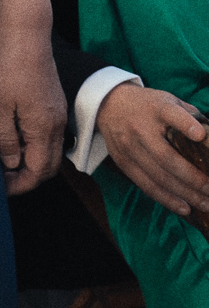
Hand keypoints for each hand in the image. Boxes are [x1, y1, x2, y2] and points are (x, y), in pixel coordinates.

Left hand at [0, 16, 65, 195]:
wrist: (26, 33)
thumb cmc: (8, 67)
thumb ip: (5, 139)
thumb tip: (10, 165)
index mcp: (44, 128)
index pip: (38, 172)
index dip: (19, 185)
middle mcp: (57, 124)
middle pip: (49, 166)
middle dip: (27, 177)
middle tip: (1, 177)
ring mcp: (59, 112)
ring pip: (50, 150)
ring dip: (31, 160)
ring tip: (4, 157)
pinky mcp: (55, 101)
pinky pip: (49, 134)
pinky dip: (34, 144)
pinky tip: (14, 136)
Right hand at [96, 85, 208, 218]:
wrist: (108, 105)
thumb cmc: (147, 105)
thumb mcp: (168, 100)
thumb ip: (190, 115)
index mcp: (156, 108)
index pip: (170, 114)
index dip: (186, 125)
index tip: (200, 135)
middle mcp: (140, 128)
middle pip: (166, 157)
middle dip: (192, 178)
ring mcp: (129, 147)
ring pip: (158, 176)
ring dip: (184, 194)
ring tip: (205, 204)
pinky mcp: (123, 162)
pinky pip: (146, 185)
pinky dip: (166, 199)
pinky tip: (185, 208)